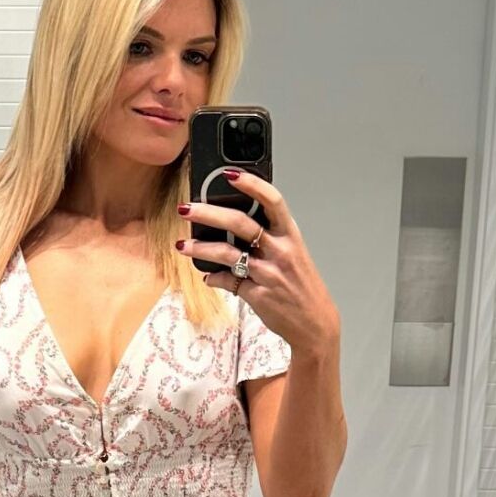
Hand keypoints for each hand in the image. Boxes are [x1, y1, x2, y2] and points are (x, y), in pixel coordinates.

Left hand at [177, 167, 339, 356]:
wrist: (314, 322)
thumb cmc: (301, 285)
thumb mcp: (292, 255)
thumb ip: (269, 238)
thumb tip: (235, 226)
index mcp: (290, 236)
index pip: (272, 201)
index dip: (252, 184)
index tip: (230, 174)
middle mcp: (280, 251)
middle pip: (240, 223)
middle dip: (208, 213)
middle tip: (186, 208)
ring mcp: (268, 274)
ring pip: (227, 254)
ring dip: (200, 248)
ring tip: (181, 245)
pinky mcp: (257, 295)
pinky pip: (228, 281)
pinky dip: (214, 278)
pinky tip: (207, 277)